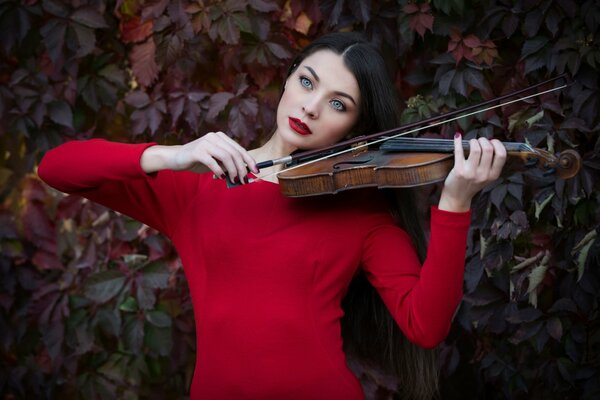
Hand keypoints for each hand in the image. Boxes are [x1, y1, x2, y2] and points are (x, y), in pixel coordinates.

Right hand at [142, 131, 257, 182]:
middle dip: (241, 168)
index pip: (239, 149)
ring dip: (232, 171)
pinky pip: (212, 162)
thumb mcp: (216, 161)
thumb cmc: (198, 161)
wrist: (176, 158)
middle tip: (243, 180)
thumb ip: (227, 164)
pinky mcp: (197, 151)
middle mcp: (214, 137)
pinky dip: (218, 171)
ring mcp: (206, 142)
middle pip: (234, 153)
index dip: (249, 160)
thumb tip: (243, 174)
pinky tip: (219, 178)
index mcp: (221, 137)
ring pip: (226, 157)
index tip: (256, 171)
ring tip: (233, 180)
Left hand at [438, 133, 506, 211]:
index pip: (501, 155)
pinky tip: (458, 137)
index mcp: (493, 175)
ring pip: (476, 149)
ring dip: (474, 141)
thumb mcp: (487, 178)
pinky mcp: (458, 170)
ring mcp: (471, 172)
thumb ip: (491, 164)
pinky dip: (458, 142)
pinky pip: (459, 151)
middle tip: (480, 141)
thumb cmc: (472, 185)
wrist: (458, 197)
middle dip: (484, 140)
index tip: (493, 141)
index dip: (498, 144)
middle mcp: (483, 174)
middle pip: (488, 149)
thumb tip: (491, 143)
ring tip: (472, 142)